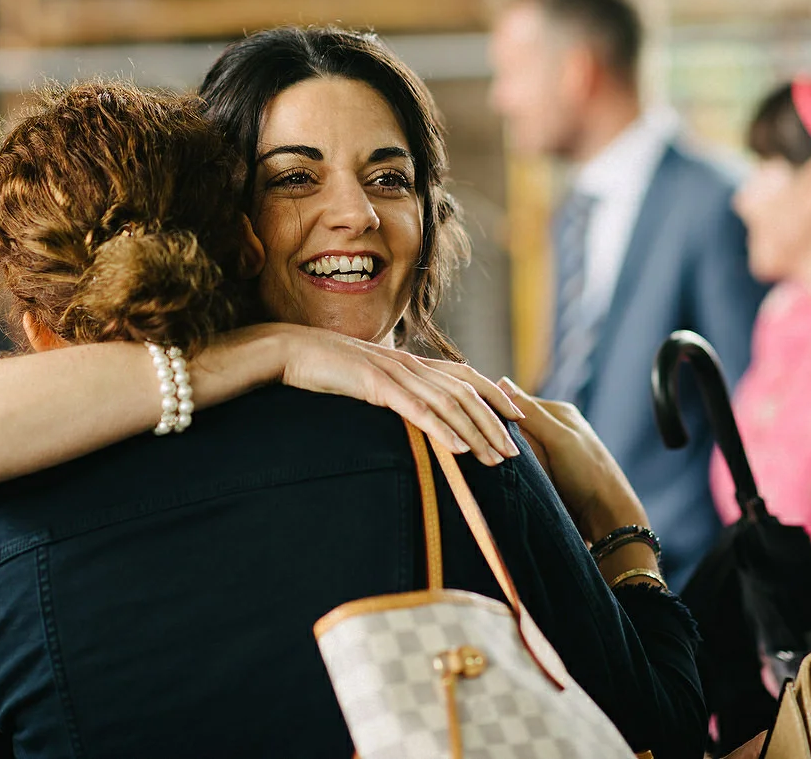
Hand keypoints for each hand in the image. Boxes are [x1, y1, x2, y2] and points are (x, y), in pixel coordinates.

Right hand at [271, 325, 522, 466]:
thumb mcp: (368, 379)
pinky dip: (441, 429)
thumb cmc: (327, 368)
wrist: (292, 351)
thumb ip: (393, 389)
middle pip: (465, 393)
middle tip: (515, 453)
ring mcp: (395, 374)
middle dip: (494, 424)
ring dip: (475, 432)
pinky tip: (457, 448)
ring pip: (448, 404)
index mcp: (411, 363)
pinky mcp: (376, 385)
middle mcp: (411, 365)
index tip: (518, 417)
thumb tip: (411, 408)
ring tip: (494, 459)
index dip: (494, 395)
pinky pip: (416, 410)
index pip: (465, 376)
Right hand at [496, 378, 647, 542]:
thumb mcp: (559, 438)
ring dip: (505, 453)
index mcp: (558, 412)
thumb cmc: (588, 474)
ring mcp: (549, 451)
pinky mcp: (544, 472)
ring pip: (514, 445)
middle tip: (490, 448)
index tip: (481, 423)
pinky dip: (511, 467)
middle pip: (513, 424)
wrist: (605, 517)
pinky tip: (503, 473)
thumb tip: (501, 382)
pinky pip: (519, 463)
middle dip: (501, 435)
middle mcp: (553, 428)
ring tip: (495, 462)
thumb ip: (532, 413)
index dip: (498, 412)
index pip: (516, 403)